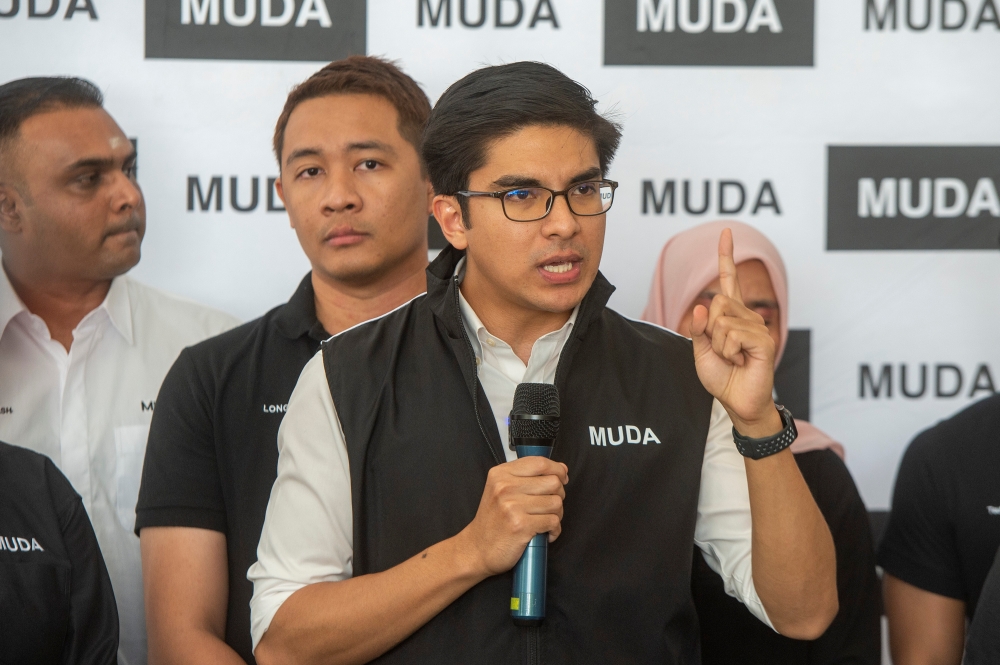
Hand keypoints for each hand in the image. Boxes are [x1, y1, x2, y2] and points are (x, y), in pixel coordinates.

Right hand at [458, 457, 567, 576]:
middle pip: (553, 482)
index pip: (540, 462)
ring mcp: (512, 506)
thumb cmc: (493, 520)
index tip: (561, 477)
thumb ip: (527, 477)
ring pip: (556, 503)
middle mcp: (505, 487)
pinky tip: (544, 533)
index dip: (557, 469)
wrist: (477, 548)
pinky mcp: (521, 526)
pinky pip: (553, 522)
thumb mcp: (500, 489)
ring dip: (557, 515)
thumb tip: (561, 470)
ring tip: (544, 520)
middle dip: (558, 495)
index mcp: (501, 474)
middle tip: (549, 506)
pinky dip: (554, 530)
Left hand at [691, 229, 781, 437]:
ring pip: (722, 321)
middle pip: (716, 303)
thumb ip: (699, 328)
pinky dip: (729, 351)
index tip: (726, 232)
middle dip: (710, 329)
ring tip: (733, 359)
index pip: (729, 280)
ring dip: (720, 346)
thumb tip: (701, 305)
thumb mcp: (702, 351)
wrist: (737, 402)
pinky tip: (741, 361)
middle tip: (723, 351)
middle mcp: (747, 316)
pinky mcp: (764, 340)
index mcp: (731, 316)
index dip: (727, 257)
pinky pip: (733, 334)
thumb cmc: (722, 377)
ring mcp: (757, 327)